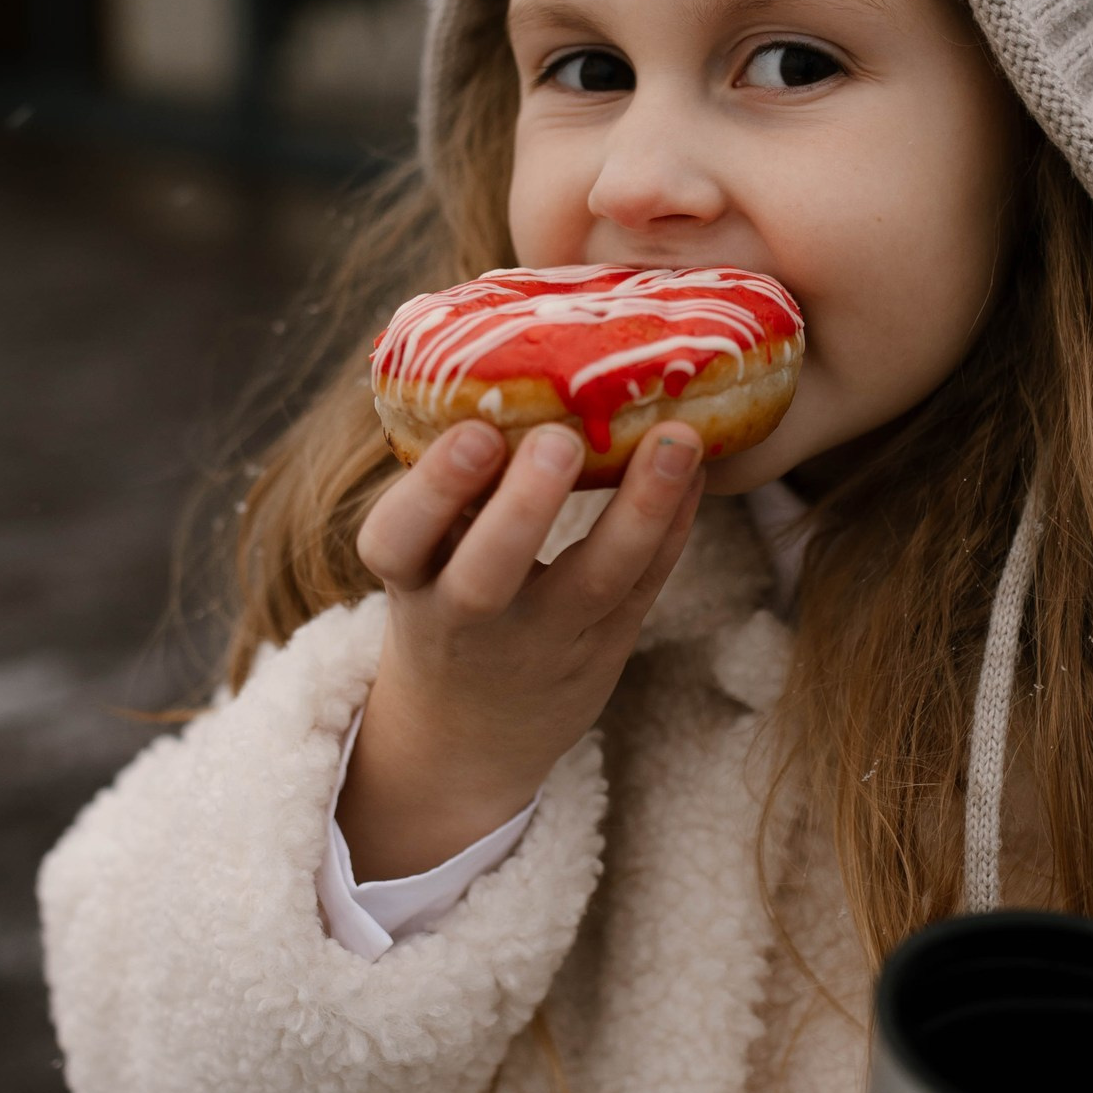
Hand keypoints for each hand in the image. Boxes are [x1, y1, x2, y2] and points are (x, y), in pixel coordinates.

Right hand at [338, 417, 704, 878]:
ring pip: (593, 583)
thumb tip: (494, 357)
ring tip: (676, 440)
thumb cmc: (445, 605)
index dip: (430, 491)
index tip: (472, 432)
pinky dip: (674, 526)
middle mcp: (469, 619)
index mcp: (411, 582)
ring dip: (639, 509)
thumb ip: (451, 490)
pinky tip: (697, 468)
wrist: (470, 735)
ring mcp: (543, 641)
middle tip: (561, 439)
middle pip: (487, 576)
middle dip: (524, 508)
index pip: (395, 542)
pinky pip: (645, 586)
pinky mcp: (605, 648)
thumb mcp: (421, 559)